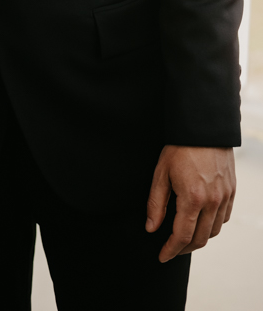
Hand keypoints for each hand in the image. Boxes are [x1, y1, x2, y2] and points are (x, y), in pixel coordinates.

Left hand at [146, 144, 234, 261]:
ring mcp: (225, 197)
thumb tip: (151, 228)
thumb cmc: (179, 147)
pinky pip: (224, 218)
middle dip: (184, 248)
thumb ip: (155, 203)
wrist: (203, 127)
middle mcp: (212, 202)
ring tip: (184, 238)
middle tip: (171, 249)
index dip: (171, 250)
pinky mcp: (232, 191)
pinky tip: (201, 222)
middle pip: (200, 239)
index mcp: (192, 198)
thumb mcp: (161, 173)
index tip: (162, 256)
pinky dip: (213, 226)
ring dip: (199, 239)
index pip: (182, 236)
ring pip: (214, 231)